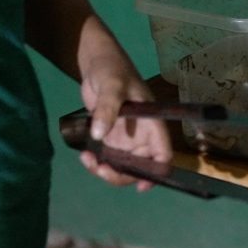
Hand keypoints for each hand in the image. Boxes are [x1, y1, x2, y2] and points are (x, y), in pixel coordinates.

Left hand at [77, 50, 173, 191]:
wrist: (96, 61)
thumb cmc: (112, 68)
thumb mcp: (112, 85)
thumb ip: (107, 108)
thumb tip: (98, 135)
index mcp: (152, 124)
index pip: (162, 154)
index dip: (156, 173)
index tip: (140, 185)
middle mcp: (141, 135)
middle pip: (140, 168)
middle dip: (121, 174)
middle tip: (100, 169)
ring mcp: (125, 137)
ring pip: (121, 166)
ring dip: (106, 170)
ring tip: (87, 159)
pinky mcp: (110, 136)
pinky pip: (107, 158)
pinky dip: (96, 162)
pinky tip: (84, 154)